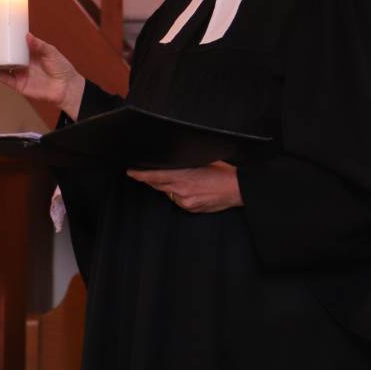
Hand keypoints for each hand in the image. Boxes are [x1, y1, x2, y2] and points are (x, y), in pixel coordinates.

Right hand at [0, 32, 86, 118]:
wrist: (66, 87)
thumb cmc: (61, 67)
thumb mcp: (51, 52)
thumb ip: (39, 45)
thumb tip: (27, 36)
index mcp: (29, 51)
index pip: (13, 43)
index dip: (3, 37)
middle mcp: (22, 62)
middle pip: (3, 54)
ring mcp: (19, 73)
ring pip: (1, 67)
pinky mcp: (19, 85)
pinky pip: (5, 80)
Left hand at [126, 162, 242, 213]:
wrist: (239, 189)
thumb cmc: (225, 171)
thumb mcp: (204, 160)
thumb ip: (186, 164)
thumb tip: (175, 162)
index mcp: (184, 176)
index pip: (156, 176)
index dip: (141, 175)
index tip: (130, 172)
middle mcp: (182, 191)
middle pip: (159, 185)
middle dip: (151, 179)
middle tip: (142, 172)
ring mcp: (186, 202)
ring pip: (169, 193)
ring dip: (167, 186)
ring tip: (176, 177)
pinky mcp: (192, 209)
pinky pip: (179, 200)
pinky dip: (179, 194)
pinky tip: (188, 188)